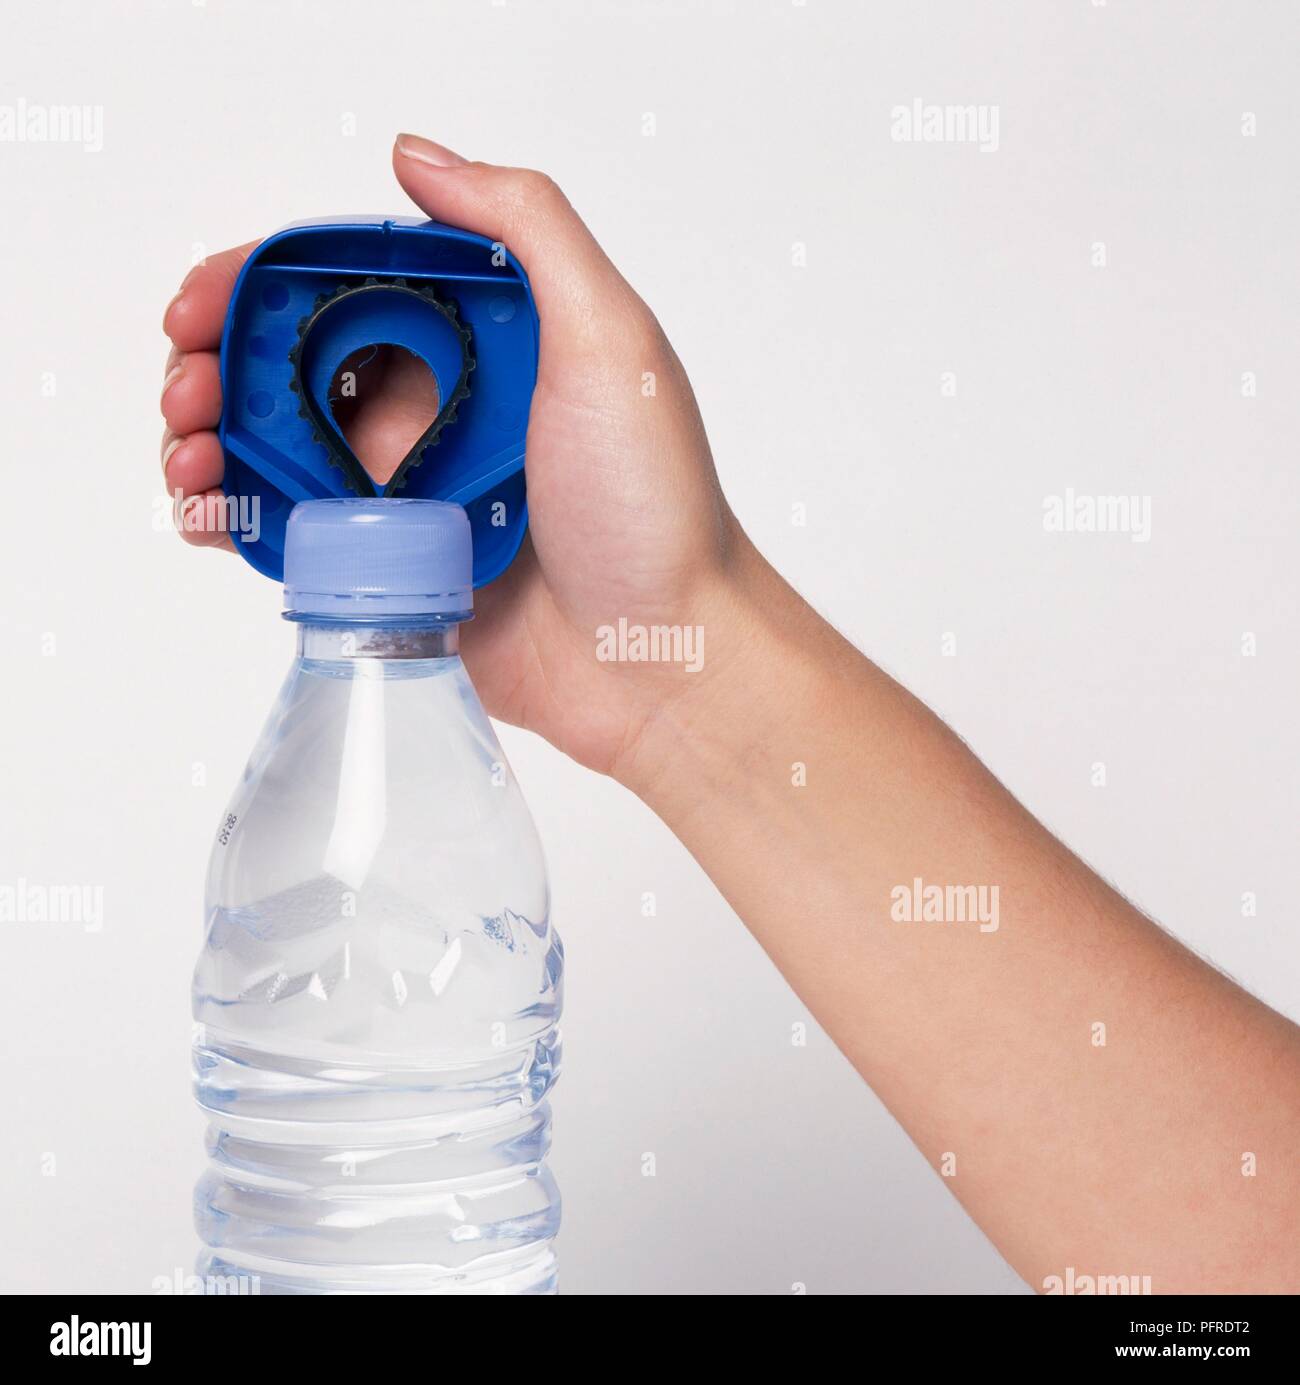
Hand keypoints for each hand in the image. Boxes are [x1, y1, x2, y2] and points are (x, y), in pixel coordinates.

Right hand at [161, 133, 754, 778]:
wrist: (665, 660)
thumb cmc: (649, 506)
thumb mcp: (609, 339)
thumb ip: (527, 228)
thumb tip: (415, 156)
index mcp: (481, 349)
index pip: (345, 291)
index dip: (260, 283)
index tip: (204, 299)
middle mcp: (440, 416)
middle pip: (293, 370)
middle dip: (216, 364)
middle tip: (184, 390)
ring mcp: (410, 500)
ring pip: (279, 452)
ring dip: (210, 442)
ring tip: (187, 459)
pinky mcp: (394, 577)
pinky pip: (296, 541)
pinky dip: (237, 523)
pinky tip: (210, 518)